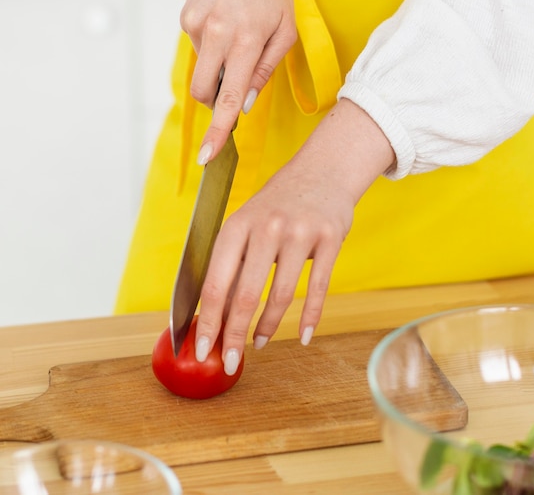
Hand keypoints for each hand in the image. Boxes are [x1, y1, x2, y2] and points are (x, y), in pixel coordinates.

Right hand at [165, 0, 296, 159]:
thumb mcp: (284, 31)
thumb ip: (265, 70)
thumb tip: (244, 104)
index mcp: (246, 41)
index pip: (228, 97)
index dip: (218, 131)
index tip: (208, 156)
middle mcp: (217, 34)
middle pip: (204, 92)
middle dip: (216, 101)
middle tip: (234, 85)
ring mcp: (197, 26)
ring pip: (202, 71)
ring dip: (218, 69)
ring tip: (236, 37)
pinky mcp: (185, 20)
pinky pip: (198, 51)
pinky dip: (212, 50)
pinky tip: (224, 25)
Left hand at [193, 99, 396, 374]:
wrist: (321, 171)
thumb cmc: (277, 204)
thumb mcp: (247, 223)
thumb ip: (234, 263)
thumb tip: (215, 316)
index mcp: (237, 225)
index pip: (216, 283)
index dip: (208, 321)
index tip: (202, 350)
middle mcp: (267, 227)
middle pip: (245, 295)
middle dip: (234, 336)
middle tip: (230, 362)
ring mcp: (300, 232)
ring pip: (281, 295)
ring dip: (269, 327)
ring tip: (260, 343)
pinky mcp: (329, 239)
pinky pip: (319, 288)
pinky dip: (311, 317)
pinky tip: (305, 335)